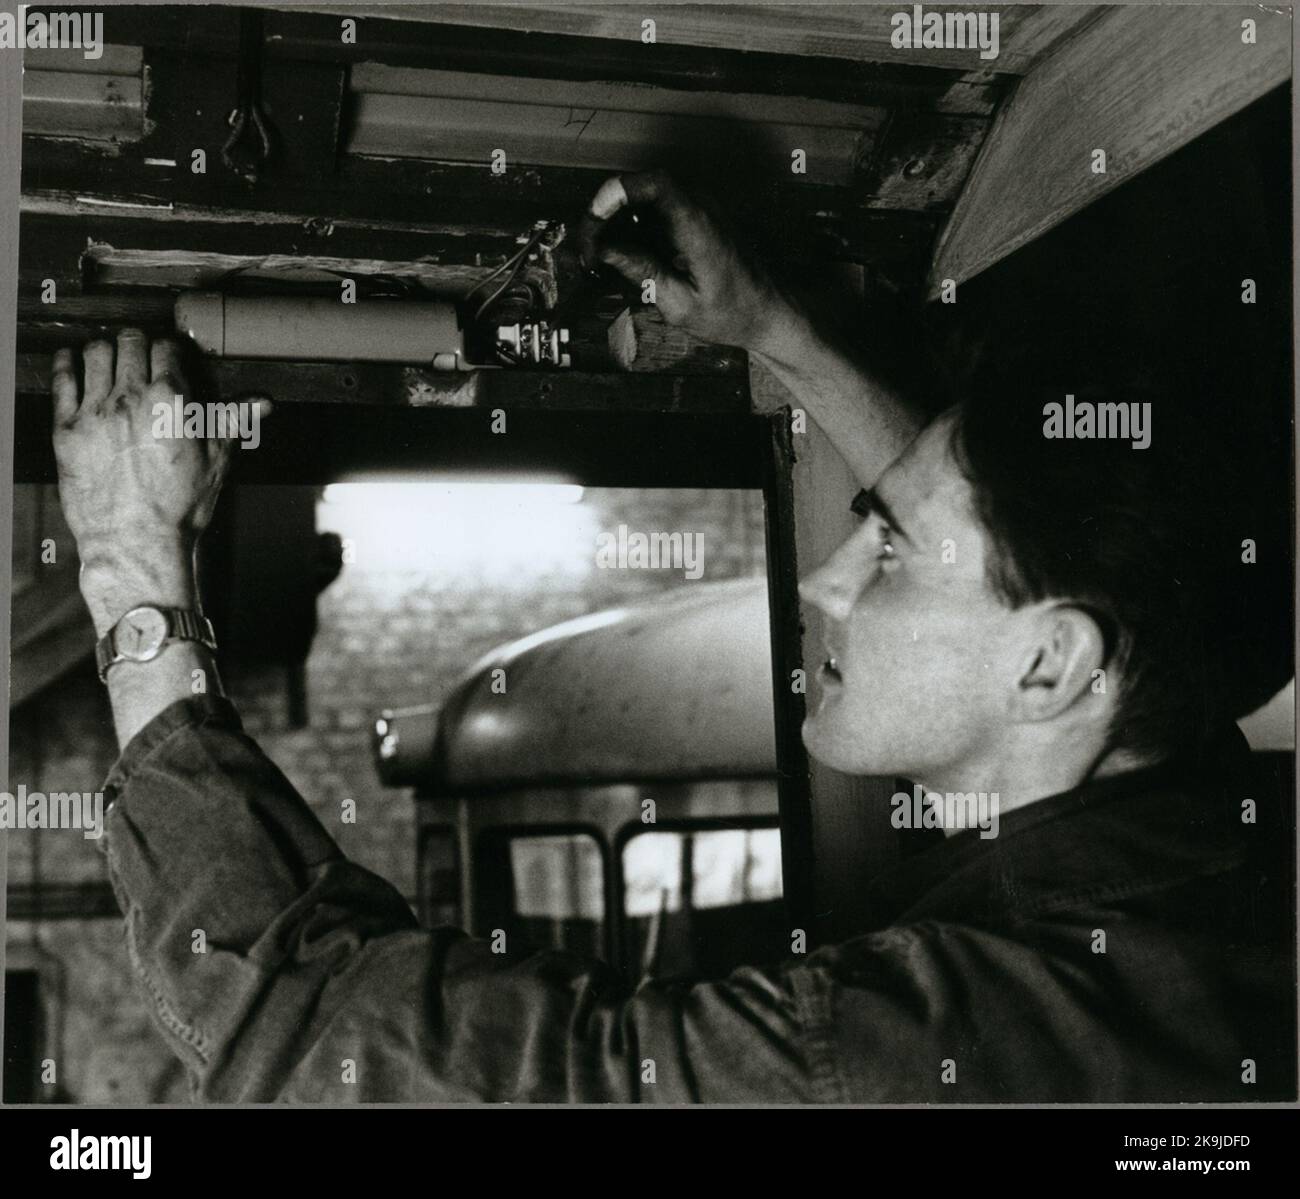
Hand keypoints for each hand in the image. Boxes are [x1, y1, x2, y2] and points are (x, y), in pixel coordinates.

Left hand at [51, 329, 232, 633]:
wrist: (137, 540)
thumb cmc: (178, 507)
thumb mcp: (217, 461)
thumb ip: (234, 421)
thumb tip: (262, 403)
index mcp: (171, 401)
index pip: (168, 349)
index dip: (171, 349)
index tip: (171, 355)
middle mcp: (131, 398)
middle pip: (129, 342)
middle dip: (138, 342)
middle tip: (141, 350)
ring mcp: (96, 410)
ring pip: (95, 353)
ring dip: (105, 349)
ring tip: (110, 356)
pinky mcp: (67, 428)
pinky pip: (62, 380)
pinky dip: (67, 363)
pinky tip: (72, 361)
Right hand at [579, 170, 799, 354]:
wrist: (769, 313)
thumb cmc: (732, 313)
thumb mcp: (680, 303)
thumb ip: (642, 270)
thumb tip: (603, 249)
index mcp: (698, 224)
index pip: (653, 182)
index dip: (616, 192)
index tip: (593, 218)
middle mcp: (700, 207)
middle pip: (642, 188)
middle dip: (608, 213)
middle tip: (588, 248)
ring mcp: (699, 210)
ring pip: (645, 200)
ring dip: (618, 223)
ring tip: (598, 257)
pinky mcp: (695, 220)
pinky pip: (657, 213)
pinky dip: (635, 229)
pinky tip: (621, 256)